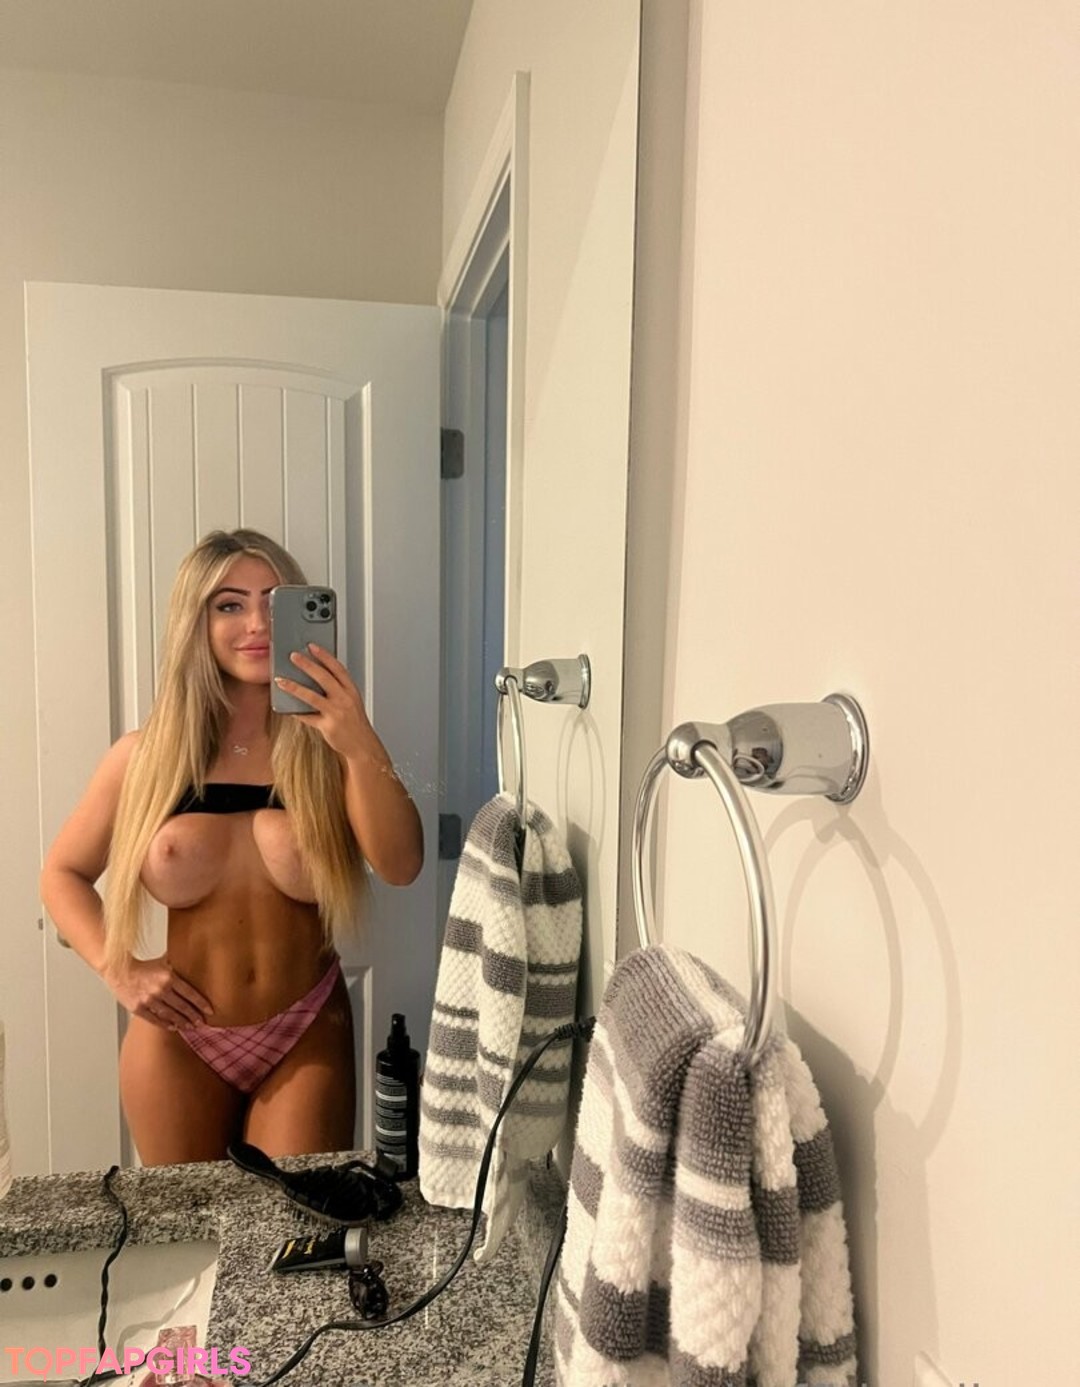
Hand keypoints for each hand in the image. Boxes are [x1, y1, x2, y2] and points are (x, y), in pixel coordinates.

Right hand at [104, 954, 213, 1029]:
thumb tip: (194, 957)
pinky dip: (166, 1024)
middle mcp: (160, 989)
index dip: (201, 1003)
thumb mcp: (163, 962)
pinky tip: (174, 1027)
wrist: (119, 971)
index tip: (210, 1010)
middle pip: (182, 1006)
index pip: (190, 993)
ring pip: (170, 1015)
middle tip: (202, 1022)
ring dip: (182, 1022)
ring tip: (190, 1026)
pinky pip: (155, 1019)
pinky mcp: (139, 1008)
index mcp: (168, 977)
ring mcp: (149, 1000)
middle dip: (193, 1016)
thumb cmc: (142, 967)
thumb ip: (178, 964)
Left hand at [274, 644, 373, 758]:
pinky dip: (296, 712)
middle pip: (324, 677)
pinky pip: (308, 717)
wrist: (362, 745)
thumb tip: (316, 679)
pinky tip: (286, 708)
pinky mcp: (328, 726)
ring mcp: (336, 713)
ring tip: (281, 680)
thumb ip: (338, 690)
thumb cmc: (355, 723)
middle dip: (307, 665)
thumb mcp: (351, 702)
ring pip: (312, 696)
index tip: (312, 646)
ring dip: (294, 687)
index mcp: (351, 690)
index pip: (338, 668)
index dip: (325, 656)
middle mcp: (345, 699)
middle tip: (293, 656)